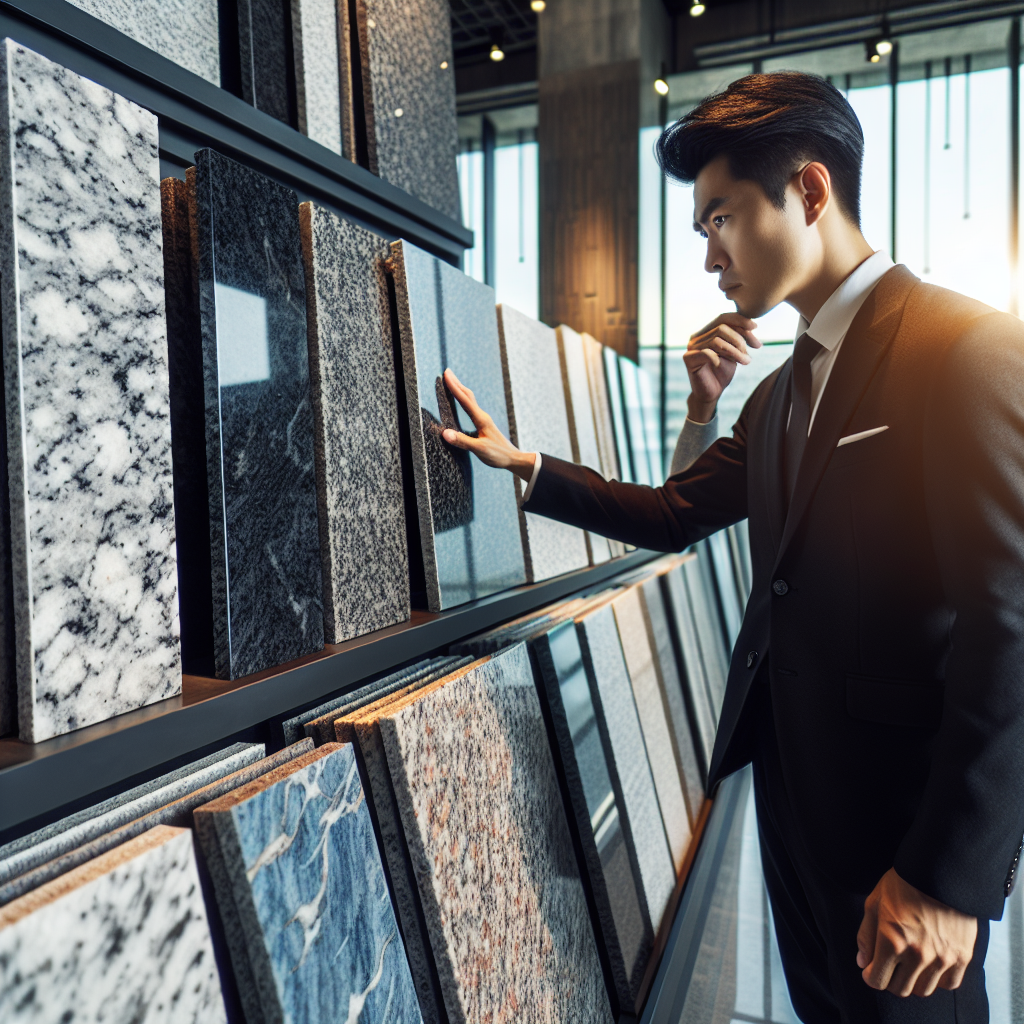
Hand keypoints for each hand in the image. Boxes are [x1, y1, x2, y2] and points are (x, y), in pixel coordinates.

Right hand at [440, 369, 535, 481]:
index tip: (446, 375)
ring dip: (460, 390)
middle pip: (468, 396)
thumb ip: (462, 441)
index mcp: (481, 420)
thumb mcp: (479, 450)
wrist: (513, 458)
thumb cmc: (498, 454)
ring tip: (452, 382)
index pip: (465, 400)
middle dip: (457, 384)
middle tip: (447, 372)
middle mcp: (483, 416)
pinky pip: (471, 407)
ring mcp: (484, 419)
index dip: (454, 387)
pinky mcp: (484, 424)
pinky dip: (464, 399)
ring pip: (470, 400)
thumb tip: (445, 433)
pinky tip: (462, 401)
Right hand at [683, 313, 760, 422]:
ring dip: (735, 352)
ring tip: (745, 362)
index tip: (755, 327)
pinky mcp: (688, 359)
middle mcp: (696, 337)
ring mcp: (691, 347)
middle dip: (740, 340)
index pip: (723, 318)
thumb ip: (739, 338)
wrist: (712, 393)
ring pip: (717, 341)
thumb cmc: (722, 372)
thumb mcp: (735, 352)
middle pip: (722, 327)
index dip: (740, 320)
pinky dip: (721, 359)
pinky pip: (707, 353)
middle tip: (748, 355)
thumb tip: (752, 324)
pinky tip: (727, 366)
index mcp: (706, 332)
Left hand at [857, 868, 977, 997]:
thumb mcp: (874, 903)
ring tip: (909, 962)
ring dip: (912, 980)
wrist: (939, 872)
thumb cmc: (902, 884)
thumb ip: (866, 936)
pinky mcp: (962, 957)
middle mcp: (918, 955)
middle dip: (890, 978)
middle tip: (890, 964)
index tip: (871, 968)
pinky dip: (937, 979)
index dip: (871, 975)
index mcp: (892, 941)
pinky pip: (947, 984)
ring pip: (923, 989)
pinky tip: (930, 963)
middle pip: (900, 989)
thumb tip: (863, 963)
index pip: (877, 981)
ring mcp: (942, 958)